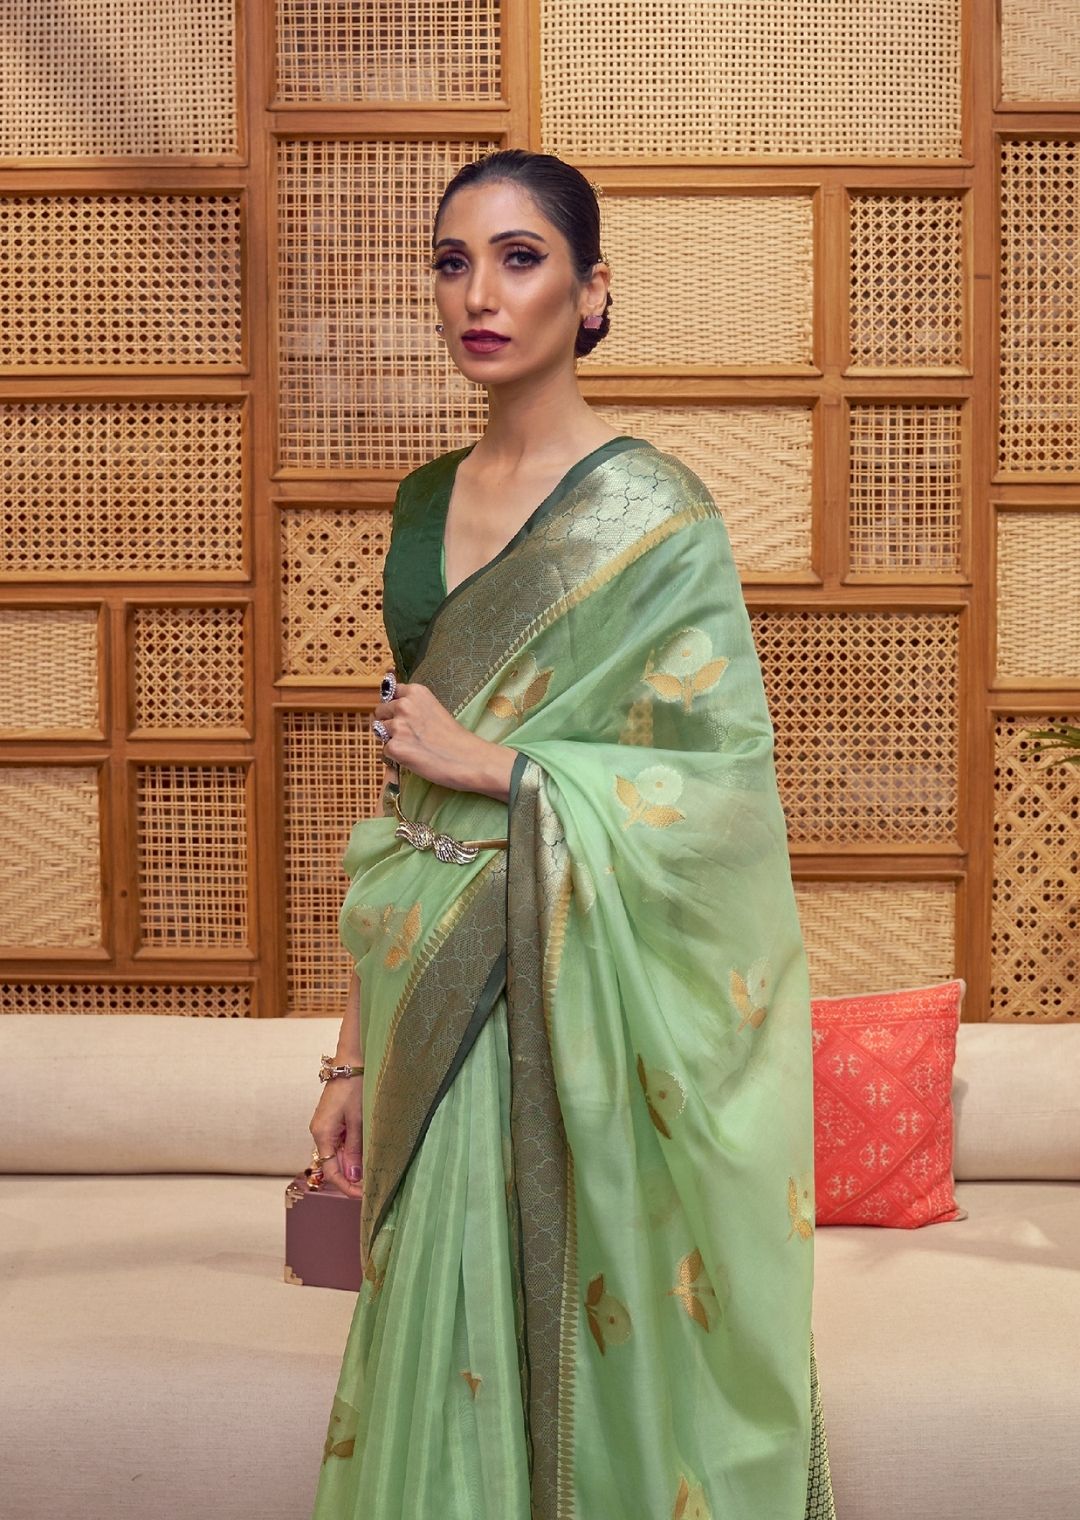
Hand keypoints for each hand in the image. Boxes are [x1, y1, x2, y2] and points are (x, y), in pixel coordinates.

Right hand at [308, 1075, 362, 1199]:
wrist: (352, 1060)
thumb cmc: (355, 1086)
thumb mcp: (358, 1120)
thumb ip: (355, 1149)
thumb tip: (353, 1177)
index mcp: (322, 1133)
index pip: (330, 1171)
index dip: (346, 1186)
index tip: (362, 1195)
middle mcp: (320, 1132)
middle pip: (333, 1164)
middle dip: (352, 1178)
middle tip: (373, 1187)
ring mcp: (326, 1126)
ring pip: (338, 1155)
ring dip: (354, 1165)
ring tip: (373, 1174)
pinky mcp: (333, 1120)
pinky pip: (341, 1143)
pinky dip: (353, 1152)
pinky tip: (367, 1156)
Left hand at [374, 682, 514, 800]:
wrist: (468, 759)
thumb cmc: (455, 737)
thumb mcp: (434, 708)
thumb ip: (413, 705)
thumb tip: (391, 707)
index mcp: (415, 691)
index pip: (390, 693)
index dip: (395, 706)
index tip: (404, 716)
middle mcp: (403, 705)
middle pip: (380, 711)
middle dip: (389, 722)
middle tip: (410, 735)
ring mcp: (397, 726)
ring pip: (380, 731)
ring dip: (391, 739)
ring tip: (413, 746)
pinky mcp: (394, 747)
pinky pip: (385, 750)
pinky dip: (395, 756)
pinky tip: (414, 757)